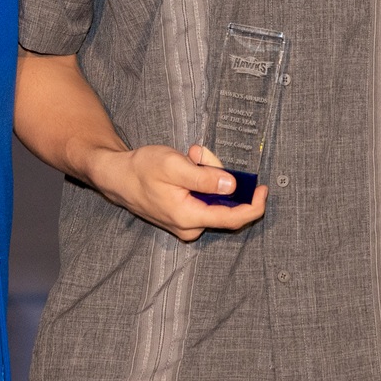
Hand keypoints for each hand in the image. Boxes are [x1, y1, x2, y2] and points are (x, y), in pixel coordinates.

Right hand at [84, 143, 268, 241]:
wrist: (117, 177)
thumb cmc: (142, 169)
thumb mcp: (175, 166)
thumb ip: (205, 177)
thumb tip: (233, 186)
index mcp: (189, 217)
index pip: (233, 218)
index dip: (253, 204)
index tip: (263, 188)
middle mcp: (190, 227)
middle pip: (224, 202)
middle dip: (219, 175)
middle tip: (200, 154)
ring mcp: (186, 224)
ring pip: (214, 197)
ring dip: (208, 174)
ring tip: (189, 156)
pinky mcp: (184, 216)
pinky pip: (204, 198)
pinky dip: (200, 180)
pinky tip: (187, 166)